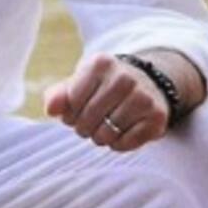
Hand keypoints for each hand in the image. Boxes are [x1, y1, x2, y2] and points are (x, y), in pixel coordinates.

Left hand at [43, 52, 169, 153]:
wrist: (145, 84)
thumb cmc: (102, 86)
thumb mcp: (79, 83)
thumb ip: (58, 95)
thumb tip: (50, 110)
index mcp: (100, 63)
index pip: (72, 101)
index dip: (70, 113)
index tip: (78, 110)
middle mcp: (124, 77)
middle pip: (88, 120)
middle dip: (84, 127)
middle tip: (91, 122)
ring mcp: (143, 97)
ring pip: (107, 135)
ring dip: (101, 137)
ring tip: (105, 127)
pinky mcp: (157, 117)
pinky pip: (126, 144)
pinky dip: (118, 144)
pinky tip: (121, 131)